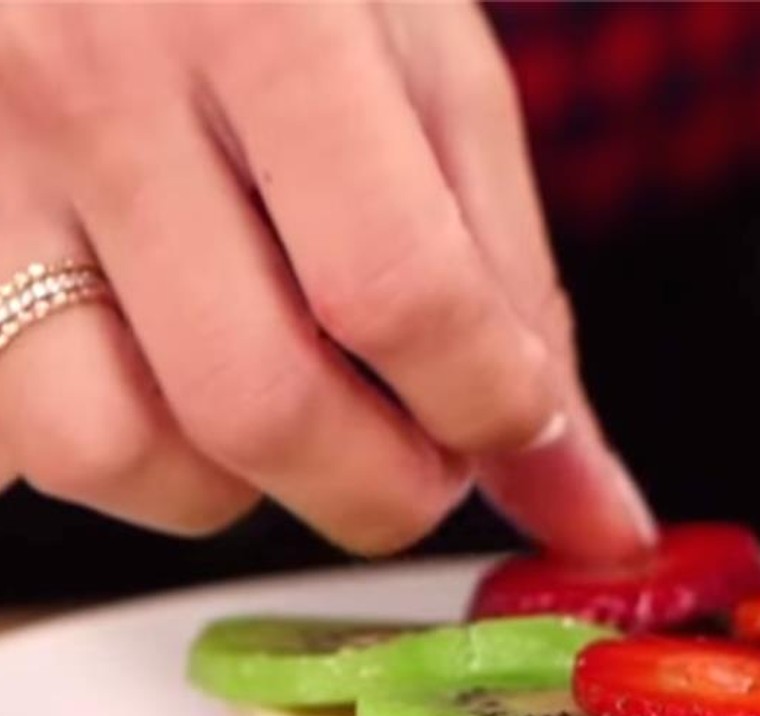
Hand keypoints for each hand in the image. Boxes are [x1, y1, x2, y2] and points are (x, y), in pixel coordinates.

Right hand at [0, 4, 653, 558]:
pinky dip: (122, 450)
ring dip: (240, 486)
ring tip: (288, 405)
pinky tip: (169, 378)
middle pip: (259, 406)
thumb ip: (515, 294)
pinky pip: (13, 432)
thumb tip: (588, 508)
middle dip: (385, 488)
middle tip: (423, 451)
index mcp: (263, 19)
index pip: (399, 294)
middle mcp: (91, 85)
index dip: (489, 407)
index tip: (512, 419)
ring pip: (108, 449)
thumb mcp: (436, 83)